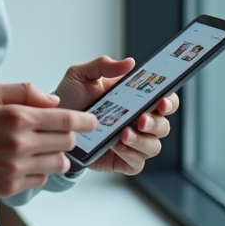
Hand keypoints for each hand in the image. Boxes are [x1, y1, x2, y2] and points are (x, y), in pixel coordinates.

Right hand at [0, 82, 96, 198]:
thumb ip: (23, 91)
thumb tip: (52, 100)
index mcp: (17, 117)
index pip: (65, 119)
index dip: (84, 120)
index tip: (92, 121)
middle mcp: (20, 144)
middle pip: (66, 142)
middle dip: (68, 135)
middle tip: (59, 131)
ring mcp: (16, 168)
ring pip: (58, 163)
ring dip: (56, 155)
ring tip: (43, 148)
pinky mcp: (10, 187)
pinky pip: (40, 179)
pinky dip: (39, 171)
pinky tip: (26, 162)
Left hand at [53, 56, 180, 174]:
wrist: (54, 127)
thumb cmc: (71, 99)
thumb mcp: (81, 76)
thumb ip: (103, 65)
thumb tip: (129, 63)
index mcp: (135, 98)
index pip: (164, 98)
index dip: (169, 101)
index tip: (162, 101)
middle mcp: (138, 120)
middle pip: (163, 124)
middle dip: (156, 123)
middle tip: (141, 120)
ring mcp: (133, 142)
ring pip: (154, 145)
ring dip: (142, 141)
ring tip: (123, 135)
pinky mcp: (123, 160)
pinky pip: (137, 163)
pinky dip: (131, 155)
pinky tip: (117, 147)